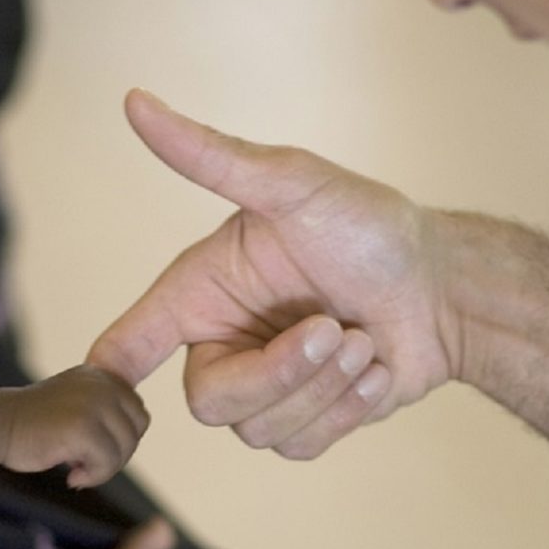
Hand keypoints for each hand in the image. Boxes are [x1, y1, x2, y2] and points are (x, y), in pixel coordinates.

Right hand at [1, 365, 149, 487]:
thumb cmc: (33, 423)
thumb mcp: (74, 400)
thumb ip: (103, 408)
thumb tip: (132, 437)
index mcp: (101, 375)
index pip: (137, 412)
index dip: (121, 438)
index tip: (92, 448)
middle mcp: (101, 384)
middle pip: (136, 429)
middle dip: (117, 453)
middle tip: (86, 463)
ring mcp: (93, 404)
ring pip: (124, 449)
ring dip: (103, 468)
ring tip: (76, 470)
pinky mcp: (83, 428)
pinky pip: (107, 463)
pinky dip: (92, 477)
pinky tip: (70, 476)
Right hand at [88, 90, 459, 458]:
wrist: (446, 286)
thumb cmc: (368, 226)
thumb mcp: (291, 184)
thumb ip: (212, 156)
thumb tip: (138, 103)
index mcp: (205, 290)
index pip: (136, 339)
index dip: (112, 372)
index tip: (102, 392)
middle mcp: (226, 342)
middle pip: (210, 402)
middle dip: (278, 373)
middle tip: (331, 328)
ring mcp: (267, 387)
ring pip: (259, 430)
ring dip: (325, 385)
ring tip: (360, 338)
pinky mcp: (308, 420)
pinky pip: (301, 446)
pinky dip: (346, 408)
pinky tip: (372, 368)